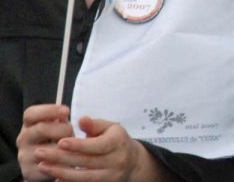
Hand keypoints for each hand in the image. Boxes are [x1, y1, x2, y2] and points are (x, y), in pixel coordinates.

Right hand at [17, 104, 72, 180]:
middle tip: (71, 132)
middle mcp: (23, 139)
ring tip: (71, 147)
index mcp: (29, 124)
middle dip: (62, 129)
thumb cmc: (59, 138)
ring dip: (64, 147)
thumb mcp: (61, 125)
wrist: (51, 163)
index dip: (49, 110)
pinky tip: (70, 159)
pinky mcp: (29, 171)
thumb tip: (84, 120)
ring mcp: (24, 156)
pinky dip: (63, 162)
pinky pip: (49, 165)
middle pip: (41, 129)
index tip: (66, 111)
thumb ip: (67, 120)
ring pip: (46, 149)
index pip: (31, 114)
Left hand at [32, 115, 161, 181]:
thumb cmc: (115, 140)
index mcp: (118, 143)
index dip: (78, 145)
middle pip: (86, 161)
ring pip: (83, 177)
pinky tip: (55, 178)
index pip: (97, 145)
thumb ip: (94, 124)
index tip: (60, 142)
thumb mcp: (110, 128)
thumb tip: (81, 120)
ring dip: (60, 172)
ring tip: (42, 165)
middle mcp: (116, 161)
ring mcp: (111, 176)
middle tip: (39, 152)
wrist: (131, 162)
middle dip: (61, 158)